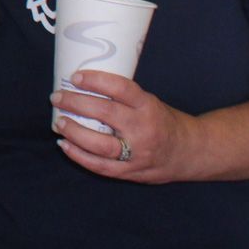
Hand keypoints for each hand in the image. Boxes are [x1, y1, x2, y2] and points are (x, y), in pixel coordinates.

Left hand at [51, 68, 196, 183]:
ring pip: (100, 144)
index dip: (96, 80)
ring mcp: (138, 153)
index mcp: (148, 106)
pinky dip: (79, 156)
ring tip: (59, 122)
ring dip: (74, 132)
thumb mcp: (150, 102)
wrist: (192, 152)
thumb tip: (83, 86)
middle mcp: (143, 129)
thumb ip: (124, 98)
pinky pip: (101, 167)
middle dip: (76, 104)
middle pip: (105, 114)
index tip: (75, 76)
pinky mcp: (132, 172)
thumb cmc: (164, 122)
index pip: (121, 88)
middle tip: (57, 97)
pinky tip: (65, 145)